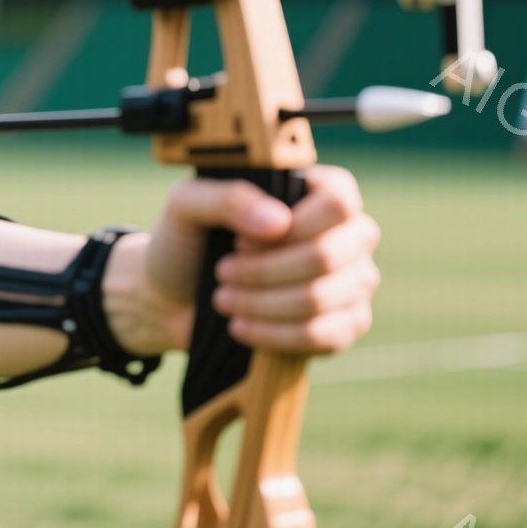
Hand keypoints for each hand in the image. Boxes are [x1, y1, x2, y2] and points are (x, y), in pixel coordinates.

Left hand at [143, 165, 380, 355]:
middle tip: (222, 272)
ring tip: (222, 299)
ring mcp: (354, 281)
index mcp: (320, 191)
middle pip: (328, 255)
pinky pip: (326, 336)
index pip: (337, 203)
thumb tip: (279, 222)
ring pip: (322, 299)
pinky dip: (274, 335)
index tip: (239, 240)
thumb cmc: (187, 241)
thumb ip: (228, 198)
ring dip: (261, 304)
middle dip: (264, 272)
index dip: (290, 227)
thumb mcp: (188, 206)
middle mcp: (348, 233)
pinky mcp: (346, 324)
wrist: (172, 297)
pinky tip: (240, 327)